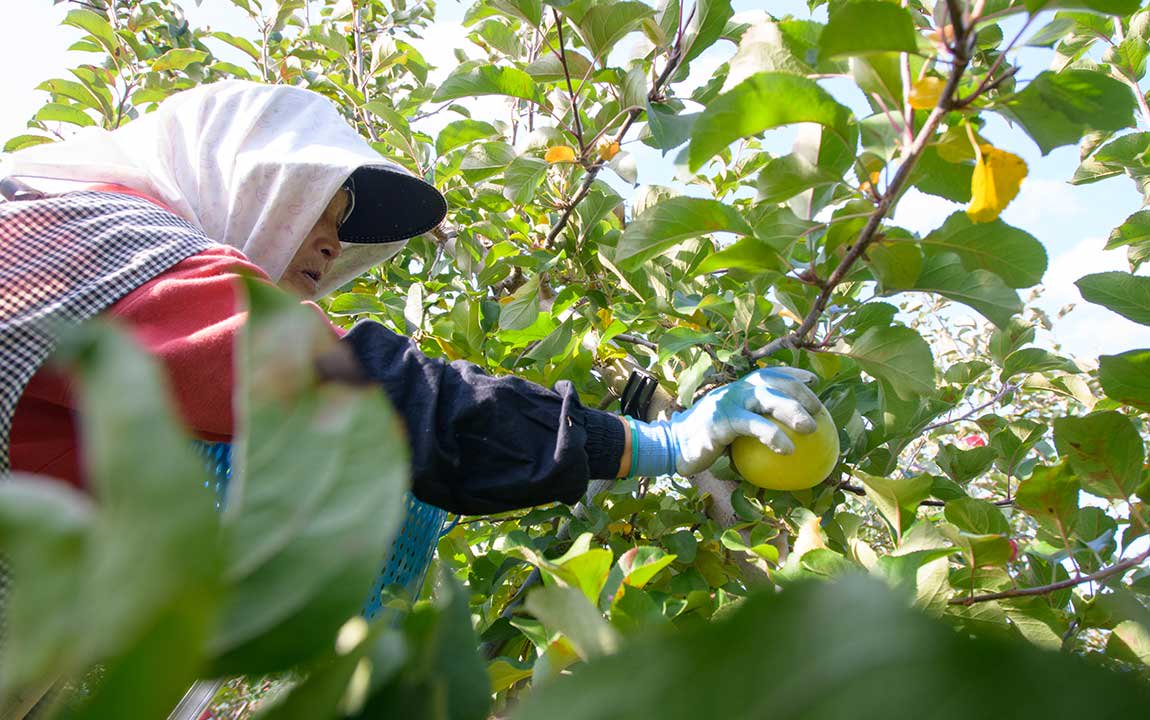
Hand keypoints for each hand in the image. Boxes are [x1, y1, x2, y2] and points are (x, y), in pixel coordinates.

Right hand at [628, 367, 822, 476]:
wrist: (674, 446)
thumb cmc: (705, 441)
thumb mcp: (729, 427)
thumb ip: (750, 424)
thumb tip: (782, 439)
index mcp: (738, 388)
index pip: (768, 374)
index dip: (791, 375)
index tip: (812, 382)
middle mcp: (735, 389)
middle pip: (774, 382)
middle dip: (799, 392)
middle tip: (818, 411)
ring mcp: (728, 402)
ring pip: (766, 398)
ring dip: (792, 410)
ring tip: (810, 428)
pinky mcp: (722, 420)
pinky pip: (753, 425)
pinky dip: (773, 435)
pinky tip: (788, 450)